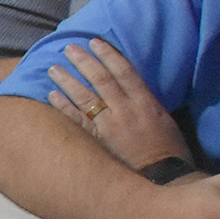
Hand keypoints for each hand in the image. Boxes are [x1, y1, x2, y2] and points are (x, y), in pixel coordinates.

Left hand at [47, 38, 185, 170]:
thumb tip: (129, 89)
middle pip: (101, 79)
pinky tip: (51, 95)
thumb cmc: (168, 149)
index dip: (109, 54)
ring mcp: (110, 125)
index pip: (125, 71)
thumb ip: (144, 102)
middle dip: (84, 62)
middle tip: (69, 48)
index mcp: (146, 101)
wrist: (164, 177)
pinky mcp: (99, 141)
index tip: (95, 41)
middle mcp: (126, 109)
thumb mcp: (163, 118)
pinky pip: (77, 120)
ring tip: (53, 68)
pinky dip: (64, 107)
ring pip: (85, 97)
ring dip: (68, 81)